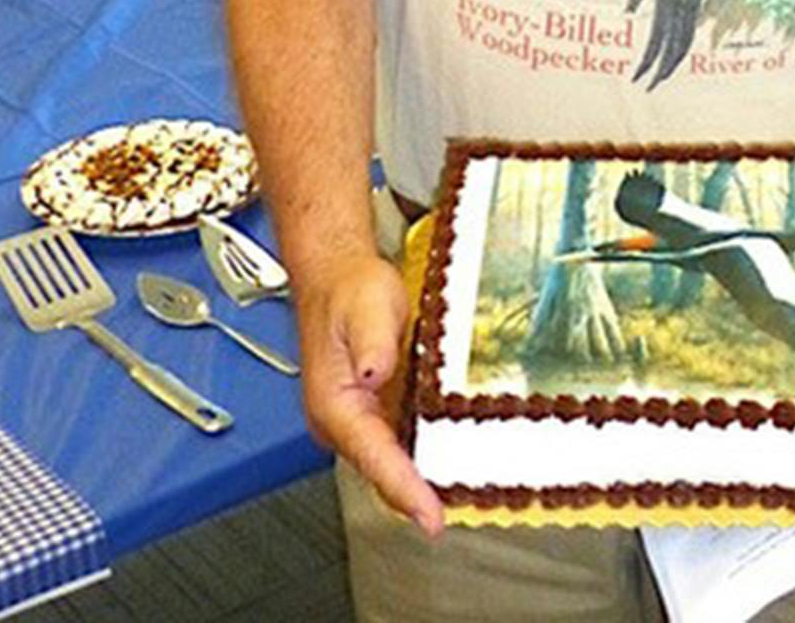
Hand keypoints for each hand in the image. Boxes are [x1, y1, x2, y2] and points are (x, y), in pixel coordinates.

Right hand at [298, 253, 443, 535]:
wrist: (338, 277)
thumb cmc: (347, 290)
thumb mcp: (366, 306)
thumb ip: (372, 340)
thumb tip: (375, 371)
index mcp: (334, 405)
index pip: (373, 458)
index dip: (404, 490)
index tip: (429, 517)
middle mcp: (342, 421)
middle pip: (382, 472)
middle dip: (415, 498)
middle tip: (450, 515)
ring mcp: (358, 419)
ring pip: (390, 463)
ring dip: (420, 482)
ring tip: (460, 496)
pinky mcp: (373, 411)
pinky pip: (398, 445)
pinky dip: (421, 458)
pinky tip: (448, 460)